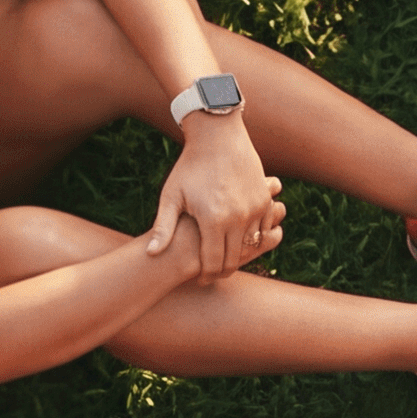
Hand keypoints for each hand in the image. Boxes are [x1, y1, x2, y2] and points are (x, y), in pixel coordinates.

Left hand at [154, 115, 285, 280]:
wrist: (218, 137)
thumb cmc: (190, 167)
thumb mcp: (172, 196)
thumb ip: (163, 227)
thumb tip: (151, 254)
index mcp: (213, 220)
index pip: (213, 263)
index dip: (207, 276)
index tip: (200, 280)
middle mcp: (238, 218)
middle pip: (234, 259)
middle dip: (223, 271)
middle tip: (212, 275)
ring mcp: (255, 209)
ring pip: (251, 246)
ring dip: (240, 254)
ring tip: (225, 257)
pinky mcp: (265, 201)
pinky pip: (264, 229)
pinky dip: (254, 236)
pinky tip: (239, 237)